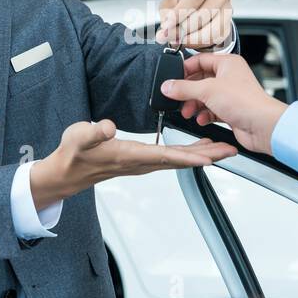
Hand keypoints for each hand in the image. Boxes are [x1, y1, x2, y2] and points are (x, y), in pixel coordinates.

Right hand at [29, 119, 236, 209]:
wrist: (68, 172)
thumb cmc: (73, 154)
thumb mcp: (78, 138)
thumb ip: (93, 132)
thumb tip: (107, 126)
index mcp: (130, 155)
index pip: (165, 156)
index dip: (188, 156)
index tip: (210, 157)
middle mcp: (141, 163)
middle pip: (180, 160)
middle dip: (206, 156)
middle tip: (230, 150)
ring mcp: (143, 163)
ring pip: (178, 160)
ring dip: (201, 155)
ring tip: (222, 148)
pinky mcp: (142, 160)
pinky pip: (171, 157)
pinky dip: (188, 152)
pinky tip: (198, 146)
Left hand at [156, 0, 232, 48]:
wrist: (200, 6)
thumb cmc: (184, 1)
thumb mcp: (170, 3)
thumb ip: (166, 16)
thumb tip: (164, 34)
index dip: (180, 13)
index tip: (167, 25)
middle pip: (203, 14)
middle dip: (183, 29)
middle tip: (169, 36)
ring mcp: (228, 8)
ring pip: (211, 29)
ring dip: (192, 38)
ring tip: (178, 40)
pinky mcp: (228, 24)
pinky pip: (215, 38)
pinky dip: (199, 43)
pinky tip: (188, 41)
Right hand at [160, 53, 287, 154]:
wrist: (262, 126)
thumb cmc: (246, 102)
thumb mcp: (207, 90)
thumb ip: (183, 88)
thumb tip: (168, 86)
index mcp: (228, 63)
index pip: (200, 60)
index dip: (185, 69)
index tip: (172, 79)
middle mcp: (230, 77)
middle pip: (200, 80)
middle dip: (188, 92)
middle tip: (177, 98)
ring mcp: (231, 94)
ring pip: (205, 96)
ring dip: (194, 105)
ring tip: (188, 112)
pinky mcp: (231, 110)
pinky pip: (212, 110)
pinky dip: (204, 114)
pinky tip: (201, 119)